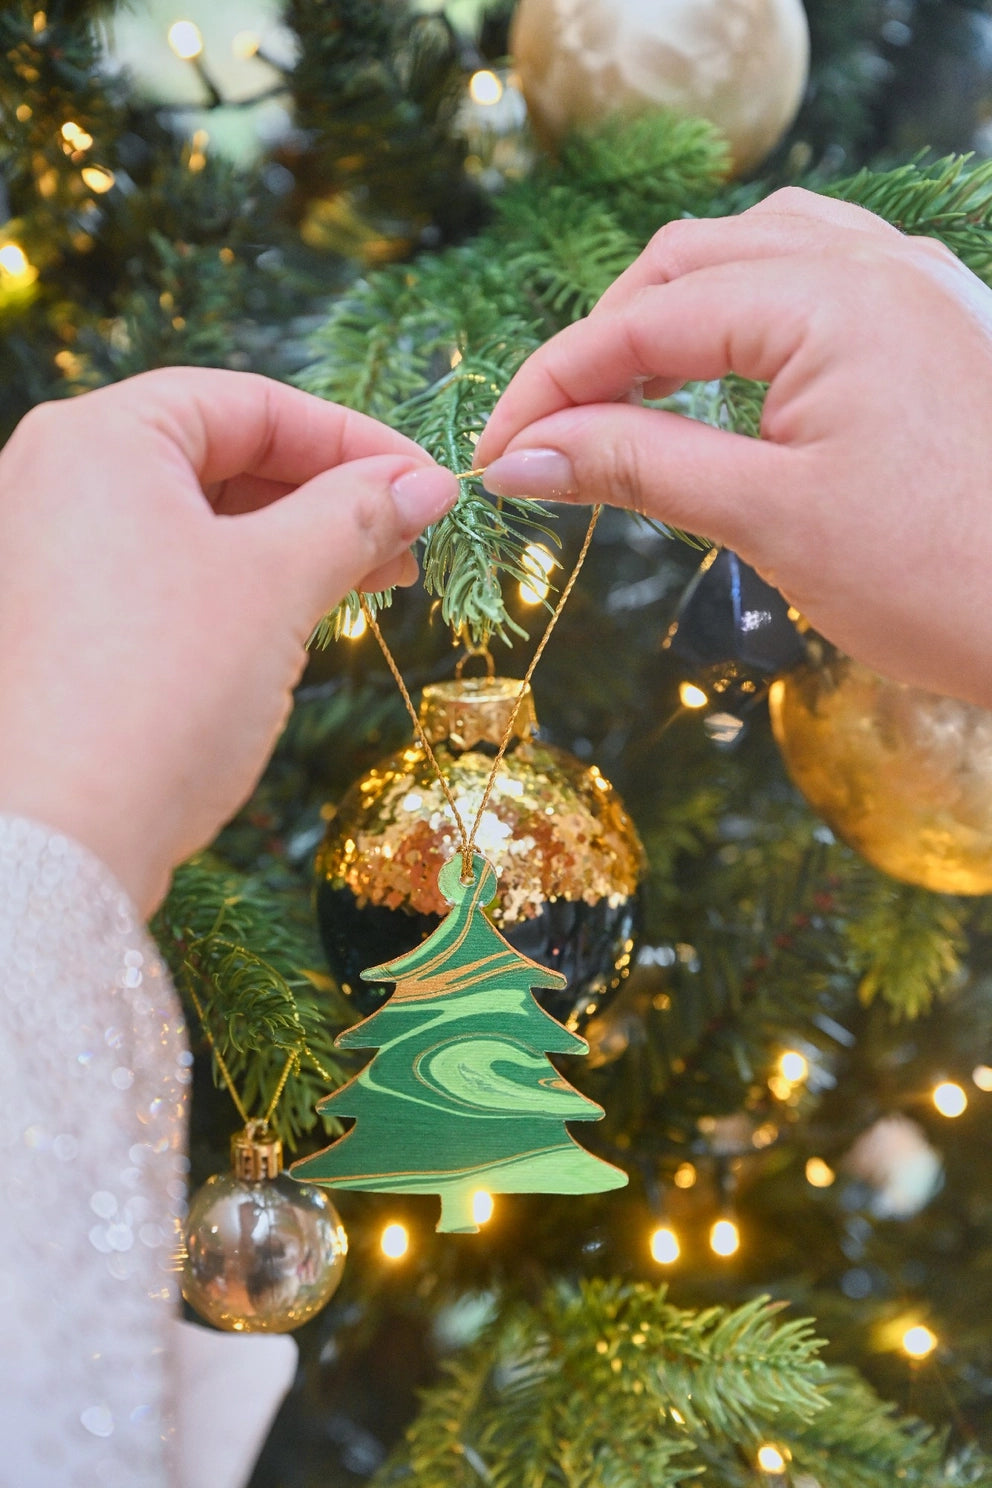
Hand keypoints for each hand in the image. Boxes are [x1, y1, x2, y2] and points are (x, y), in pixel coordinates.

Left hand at [0, 369, 457, 912]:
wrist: (61, 839)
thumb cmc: (164, 690)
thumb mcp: (278, 583)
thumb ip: (358, 514)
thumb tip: (428, 483)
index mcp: (99, 438)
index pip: (249, 403)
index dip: (354, 438)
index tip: (429, 482)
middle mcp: (60, 480)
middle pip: (222, 457)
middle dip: (329, 496)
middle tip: (411, 540)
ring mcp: (51, 553)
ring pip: (201, 520)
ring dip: (296, 543)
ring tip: (377, 580)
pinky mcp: (62, 621)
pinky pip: (170, 571)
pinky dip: (244, 582)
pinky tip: (307, 612)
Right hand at [477, 188, 991, 709]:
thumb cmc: (938, 578)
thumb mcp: (768, 518)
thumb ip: (635, 465)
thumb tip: (520, 456)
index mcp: (832, 296)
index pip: (645, 318)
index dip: (553, 384)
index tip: (495, 452)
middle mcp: (876, 263)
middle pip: (689, 262)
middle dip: (605, 341)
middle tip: (553, 433)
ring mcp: (914, 287)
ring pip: (752, 256)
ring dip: (671, 315)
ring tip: (624, 396)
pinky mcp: (932, 325)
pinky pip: (815, 278)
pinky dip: (743, 314)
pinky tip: (724, 371)